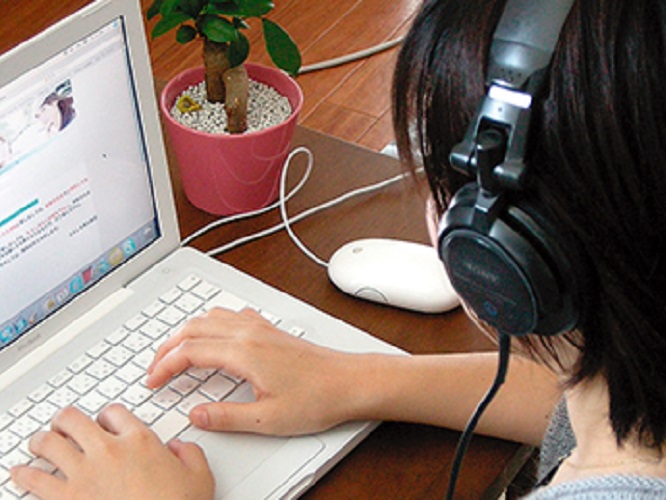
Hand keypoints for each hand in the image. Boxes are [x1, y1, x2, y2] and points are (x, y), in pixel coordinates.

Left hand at [10, 405, 213, 499]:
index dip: (107, 416)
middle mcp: (108, 451)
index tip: (105, 423)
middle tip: (63, 425)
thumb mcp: (200, 476)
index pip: (114, 413)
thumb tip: (180, 447)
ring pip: (48, 444)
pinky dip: (23, 475)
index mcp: (140, 441)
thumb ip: (189, 453)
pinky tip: (20, 473)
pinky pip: (34, 480)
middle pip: (73, 419)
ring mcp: (84, 474)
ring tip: (38, 443)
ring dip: (40, 442)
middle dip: (65, 421)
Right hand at [146, 308, 361, 435]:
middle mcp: (249, 333)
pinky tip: (214, 335)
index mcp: (243, 352)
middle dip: (167, 347)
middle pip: (193, 328)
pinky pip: (231, 315)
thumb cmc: (317, 398)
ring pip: (210, 317)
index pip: (189, 351)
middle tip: (154, 368)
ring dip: (187, 332)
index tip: (153, 381)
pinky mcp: (270, 329)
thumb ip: (226, 417)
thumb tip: (196, 414)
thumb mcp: (267, 418)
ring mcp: (260, 327)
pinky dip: (211, 322)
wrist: (349, 381)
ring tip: (175, 352)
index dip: (164, 366)